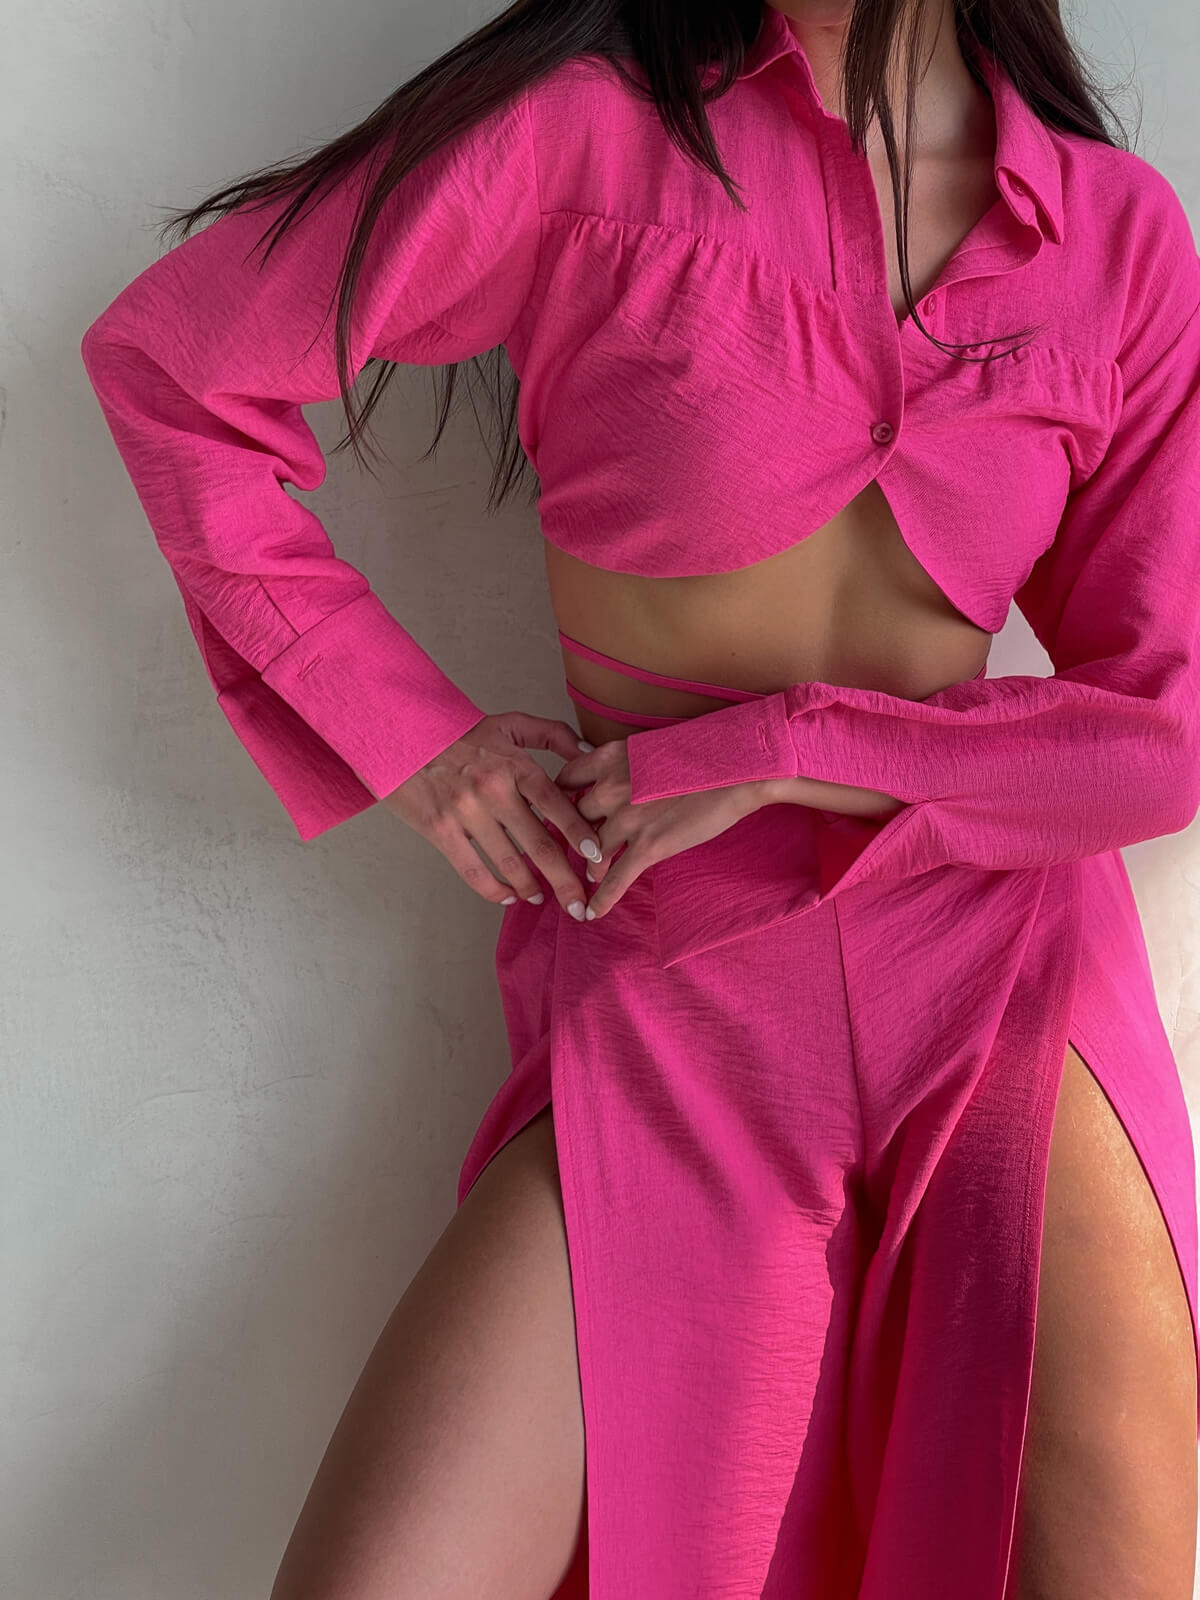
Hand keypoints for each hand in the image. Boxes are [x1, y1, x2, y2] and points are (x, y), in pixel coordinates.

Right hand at [379, 711, 603, 917]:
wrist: (402, 735)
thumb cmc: (459, 732)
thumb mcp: (509, 723)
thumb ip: (553, 734)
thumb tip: (588, 753)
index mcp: (515, 766)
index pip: (557, 806)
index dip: (580, 835)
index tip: (597, 858)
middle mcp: (493, 791)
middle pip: (539, 844)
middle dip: (564, 879)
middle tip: (579, 903)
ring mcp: (466, 813)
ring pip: (509, 863)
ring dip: (531, 888)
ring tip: (542, 897)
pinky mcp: (440, 830)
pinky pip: (473, 871)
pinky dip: (494, 890)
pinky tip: (508, 895)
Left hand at [554, 739, 766, 918]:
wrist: (739, 771)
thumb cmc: (703, 756)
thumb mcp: (653, 749)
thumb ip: (628, 766)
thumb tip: (622, 782)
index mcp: (610, 758)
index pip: (565, 781)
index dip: (559, 800)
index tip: (559, 812)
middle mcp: (610, 787)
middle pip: (574, 820)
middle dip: (574, 838)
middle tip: (576, 849)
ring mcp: (627, 818)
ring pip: (591, 852)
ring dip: (591, 866)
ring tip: (593, 875)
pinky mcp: (649, 845)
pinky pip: (615, 878)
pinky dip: (601, 899)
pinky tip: (591, 913)